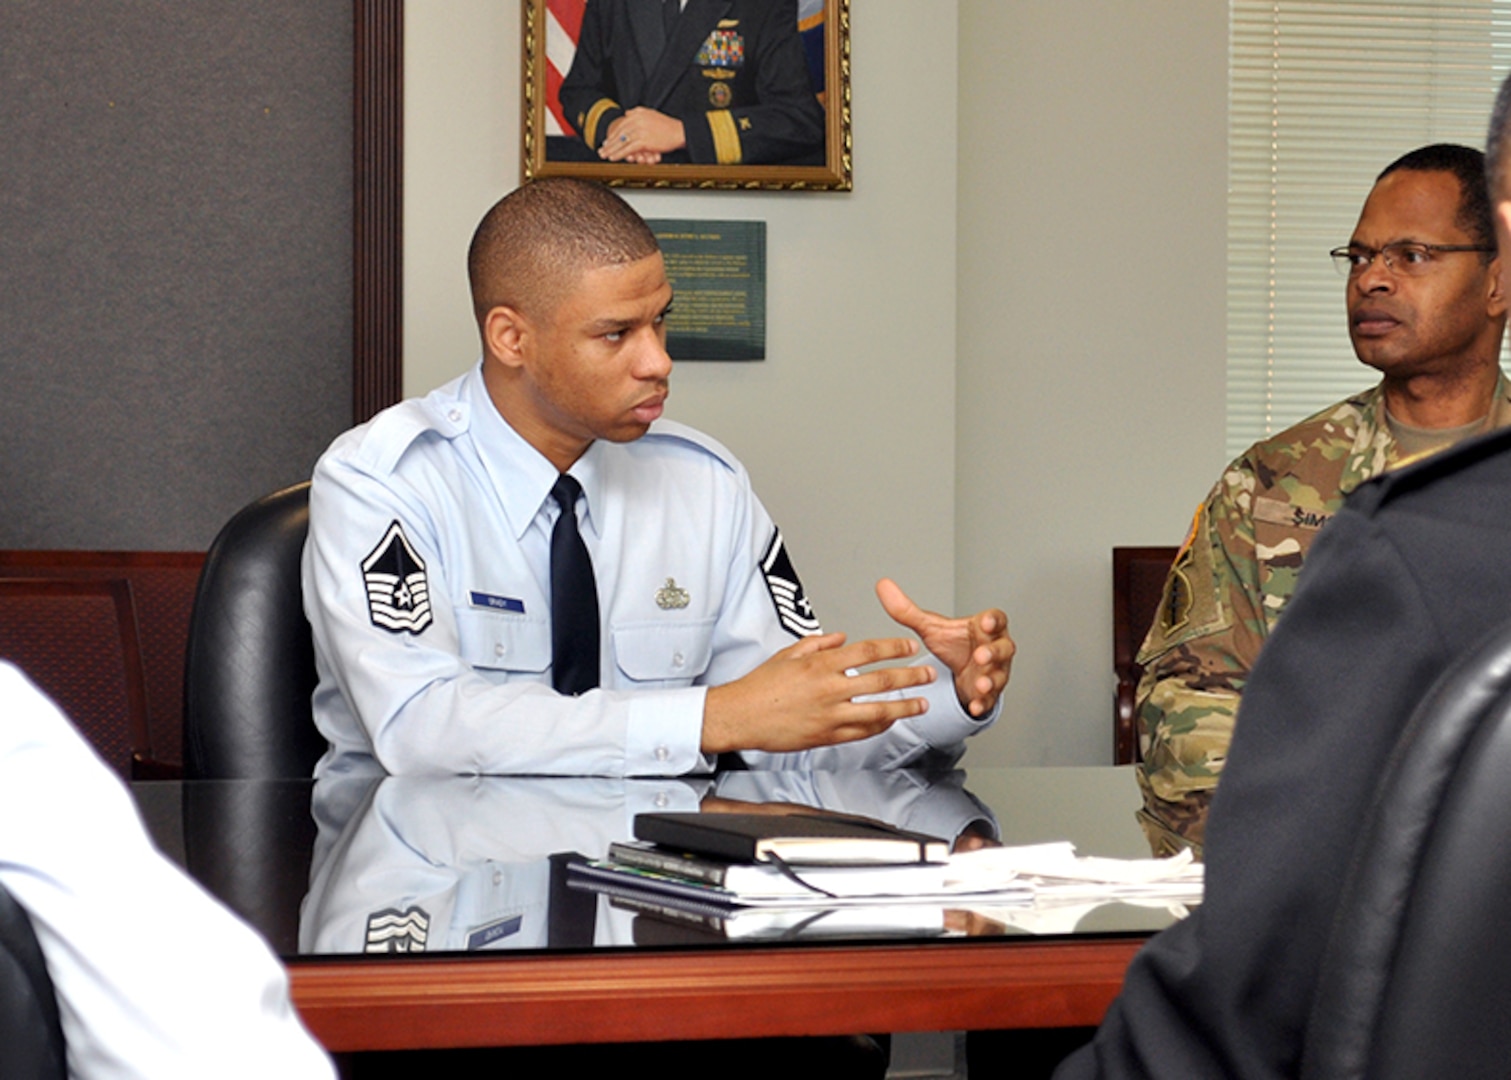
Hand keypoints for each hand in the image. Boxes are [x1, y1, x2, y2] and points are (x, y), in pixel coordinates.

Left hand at [600, 108, 686, 160]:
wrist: (679, 132)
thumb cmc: (668, 126)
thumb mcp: (651, 114)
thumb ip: (637, 112)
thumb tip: (627, 113)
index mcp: (638, 113)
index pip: (621, 125)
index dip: (613, 134)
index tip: (607, 141)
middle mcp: (637, 120)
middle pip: (619, 133)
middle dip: (609, 143)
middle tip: (602, 150)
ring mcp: (640, 130)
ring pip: (622, 141)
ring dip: (612, 149)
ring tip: (604, 155)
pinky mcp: (644, 140)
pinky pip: (628, 148)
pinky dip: (619, 154)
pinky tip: (613, 158)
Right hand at [702, 633, 936, 754]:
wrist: (740, 716)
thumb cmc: (759, 686)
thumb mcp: (788, 654)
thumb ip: (818, 643)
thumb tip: (841, 638)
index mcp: (821, 664)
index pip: (868, 651)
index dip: (894, 647)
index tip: (910, 646)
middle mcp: (829, 688)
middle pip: (881, 680)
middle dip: (910, 676)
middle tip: (927, 673)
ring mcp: (830, 714)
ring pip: (878, 710)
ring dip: (904, 706)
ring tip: (921, 703)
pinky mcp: (826, 736)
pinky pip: (862, 732)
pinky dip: (880, 727)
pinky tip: (891, 722)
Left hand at [875, 578, 1013, 717]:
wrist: (963, 671)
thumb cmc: (954, 643)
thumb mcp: (931, 628)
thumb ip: (907, 610)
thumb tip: (883, 586)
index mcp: (984, 627)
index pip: (995, 619)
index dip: (992, 620)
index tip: (985, 622)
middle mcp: (995, 648)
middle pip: (1003, 647)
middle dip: (994, 652)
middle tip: (981, 655)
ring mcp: (995, 671)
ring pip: (999, 674)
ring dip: (991, 678)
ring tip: (981, 683)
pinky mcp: (989, 693)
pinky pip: (990, 699)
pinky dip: (983, 702)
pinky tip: (975, 705)